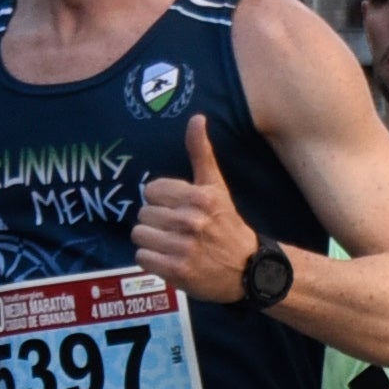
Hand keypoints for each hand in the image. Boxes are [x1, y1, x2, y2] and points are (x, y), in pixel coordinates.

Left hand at [135, 114, 263, 302]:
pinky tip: (169, 260)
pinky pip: (142, 257)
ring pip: (140, 235)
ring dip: (152, 242)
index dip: (161, 201)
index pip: (151, 191)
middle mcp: (192, 221)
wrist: (248, 269)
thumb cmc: (227, 225)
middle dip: (157, 222)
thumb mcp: (216, 187)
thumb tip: (196, 117)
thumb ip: (201, 153)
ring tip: (171, 245)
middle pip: (144, 214)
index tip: (177, 209)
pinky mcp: (177, 271)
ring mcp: (184, 248)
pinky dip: (152, 260)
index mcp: (199, 197)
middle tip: (176, 230)